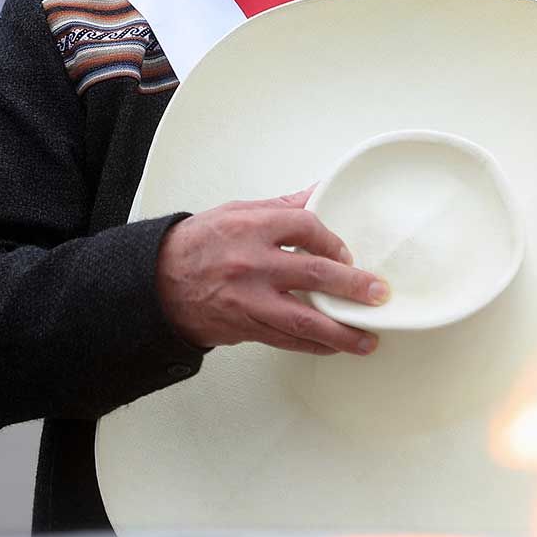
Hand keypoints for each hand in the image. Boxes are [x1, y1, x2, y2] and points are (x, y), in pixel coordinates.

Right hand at [156, 187, 387, 355]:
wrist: (157, 283)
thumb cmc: (198, 244)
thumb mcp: (238, 212)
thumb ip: (284, 207)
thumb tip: (323, 192)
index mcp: (251, 227)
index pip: (307, 228)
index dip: (334, 241)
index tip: (347, 254)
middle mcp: (252, 264)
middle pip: (315, 275)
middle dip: (353, 287)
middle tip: (378, 294)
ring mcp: (249, 299)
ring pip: (305, 320)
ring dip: (342, 332)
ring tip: (368, 339)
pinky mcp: (245, 326)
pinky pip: (287, 340)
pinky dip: (314, 345)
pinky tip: (334, 345)